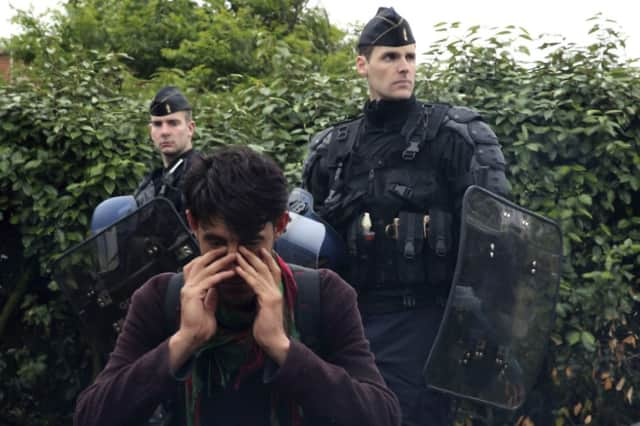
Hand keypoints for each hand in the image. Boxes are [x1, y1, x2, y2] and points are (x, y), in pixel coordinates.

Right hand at [168, 248, 235, 371]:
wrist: (193, 337)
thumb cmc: (200, 324)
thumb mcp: (208, 305)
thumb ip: (210, 295)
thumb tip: (216, 287)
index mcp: (190, 287)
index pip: (197, 266)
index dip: (208, 258)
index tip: (222, 253)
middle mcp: (187, 285)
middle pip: (200, 263)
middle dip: (214, 255)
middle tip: (228, 249)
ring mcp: (188, 289)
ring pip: (205, 270)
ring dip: (220, 262)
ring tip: (233, 257)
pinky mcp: (192, 295)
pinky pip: (209, 281)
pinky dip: (221, 276)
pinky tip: (231, 273)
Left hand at [235, 247, 289, 364]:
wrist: (274, 341)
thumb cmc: (267, 329)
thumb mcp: (265, 310)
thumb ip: (262, 299)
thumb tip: (257, 294)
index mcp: (276, 292)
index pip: (272, 271)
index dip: (266, 260)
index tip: (258, 250)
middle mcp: (276, 290)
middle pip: (266, 268)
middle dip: (254, 256)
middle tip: (243, 247)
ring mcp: (273, 294)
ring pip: (259, 273)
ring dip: (247, 262)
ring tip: (237, 254)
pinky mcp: (267, 300)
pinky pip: (255, 284)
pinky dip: (246, 275)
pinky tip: (237, 269)